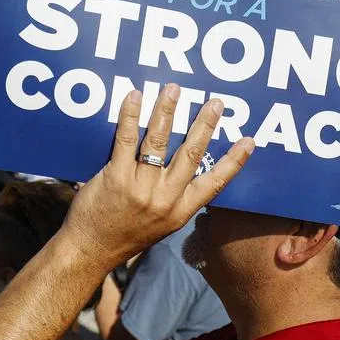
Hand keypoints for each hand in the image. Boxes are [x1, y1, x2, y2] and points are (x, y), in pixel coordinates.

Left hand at [62, 83, 253, 268]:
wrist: (91, 249)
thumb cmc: (125, 234)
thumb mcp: (161, 224)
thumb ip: (174, 197)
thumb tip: (188, 165)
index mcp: (180, 211)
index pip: (214, 184)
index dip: (233, 162)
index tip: (249, 141)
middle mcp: (164, 200)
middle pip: (191, 154)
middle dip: (204, 125)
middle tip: (215, 103)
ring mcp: (140, 189)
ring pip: (159, 141)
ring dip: (167, 111)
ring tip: (173, 89)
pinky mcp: (115, 179)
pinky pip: (126, 141)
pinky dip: (131, 116)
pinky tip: (135, 98)